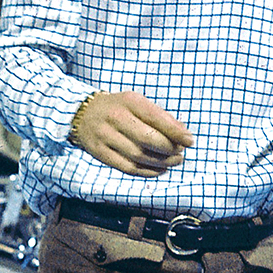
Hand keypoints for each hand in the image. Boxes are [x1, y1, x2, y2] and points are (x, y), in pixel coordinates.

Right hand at [70, 90, 193, 176]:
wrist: (82, 114)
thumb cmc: (118, 108)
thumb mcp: (137, 103)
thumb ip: (160, 117)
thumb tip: (183, 135)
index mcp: (129, 101)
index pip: (156, 118)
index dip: (176, 132)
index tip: (189, 140)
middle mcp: (115, 117)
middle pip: (148, 139)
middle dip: (169, 149)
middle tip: (180, 153)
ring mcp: (105, 136)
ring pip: (138, 155)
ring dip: (161, 162)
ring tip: (173, 161)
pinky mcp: (100, 152)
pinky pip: (127, 167)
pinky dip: (147, 171)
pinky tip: (159, 169)